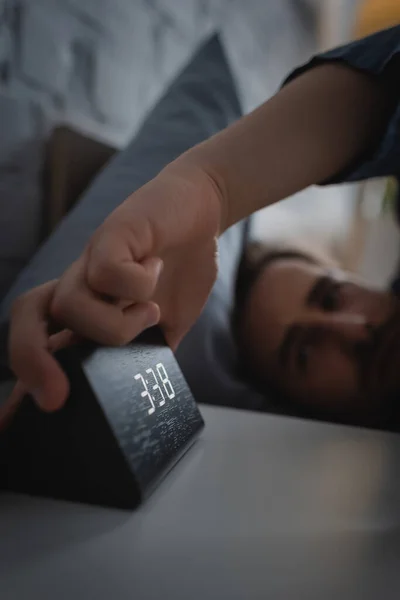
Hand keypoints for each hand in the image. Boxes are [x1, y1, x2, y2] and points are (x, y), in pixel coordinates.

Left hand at [8, 162, 222, 409]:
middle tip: (56, 399)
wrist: (200, 209)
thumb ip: (150, 354)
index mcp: (91, 309)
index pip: (42, 343)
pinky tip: (156, 269)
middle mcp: (82, 284)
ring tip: (150, 311)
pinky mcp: (114, 232)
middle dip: (31, 364)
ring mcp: (94, 259)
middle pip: (27, 318)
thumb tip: (142, 397)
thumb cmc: (181, 268)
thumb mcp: (168, 325)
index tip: (15, 427)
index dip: (26, 382)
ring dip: (116, 325)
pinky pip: (108, 272)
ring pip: (70, 305)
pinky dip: (137, 284)